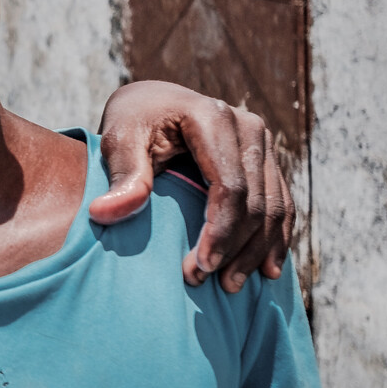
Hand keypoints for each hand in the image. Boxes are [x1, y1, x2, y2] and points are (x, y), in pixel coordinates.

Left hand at [89, 81, 292, 292]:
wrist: (153, 102)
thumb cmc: (133, 121)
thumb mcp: (119, 139)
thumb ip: (122, 175)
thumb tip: (104, 213)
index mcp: (213, 118)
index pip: (230, 186)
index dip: (220, 231)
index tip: (199, 267)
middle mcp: (248, 127)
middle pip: (256, 201)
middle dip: (235, 248)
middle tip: (208, 281)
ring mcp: (262, 143)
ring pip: (275, 207)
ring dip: (257, 251)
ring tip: (231, 285)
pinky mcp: (267, 159)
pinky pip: (281, 204)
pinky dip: (275, 238)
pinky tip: (266, 269)